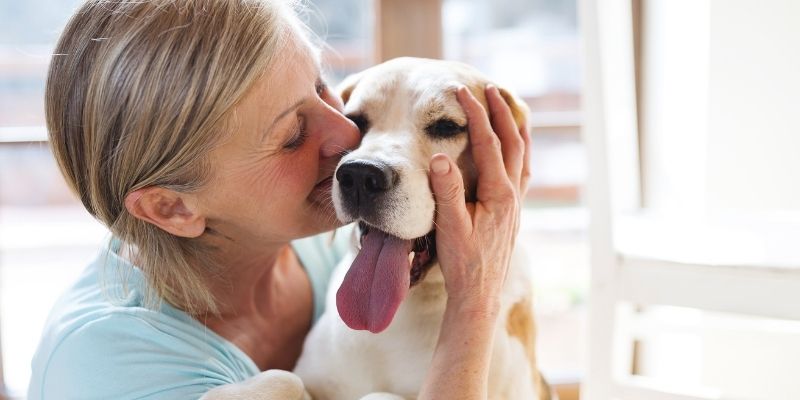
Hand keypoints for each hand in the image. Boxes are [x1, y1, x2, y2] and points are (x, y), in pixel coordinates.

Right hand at [428, 85, 530, 311]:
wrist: (479, 295)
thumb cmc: (463, 263)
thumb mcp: (449, 227)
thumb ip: (446, 192)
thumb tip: (440, 157)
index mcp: (499, 194)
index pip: (488, 143)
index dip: (476, 115)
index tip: (461, 92)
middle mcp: (513, 195)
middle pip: (512, 143)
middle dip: (501, 112)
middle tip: (489, 87)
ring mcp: (516, 204)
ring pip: (522, 156)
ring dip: (515, 128)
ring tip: (510, 108)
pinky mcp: (512, 212)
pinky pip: (522, 172)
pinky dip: (519, 152)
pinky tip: (515, 150)